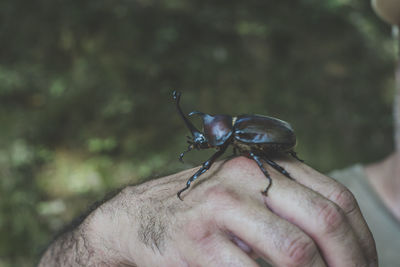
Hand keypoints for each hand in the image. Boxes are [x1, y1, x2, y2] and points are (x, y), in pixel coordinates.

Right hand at [41, 156, 377, 265]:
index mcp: (262, 165)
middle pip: (321, 220)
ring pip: (293, 250)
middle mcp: (243, 179)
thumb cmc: (205, 209)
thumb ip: (287, 204)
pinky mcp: (197, 240)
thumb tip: (342, 243)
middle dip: (348, 261)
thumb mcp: (247, 194)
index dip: (360, 238)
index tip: (364, 264)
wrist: (144, 216)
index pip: (334, 197)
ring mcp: (218, 207)